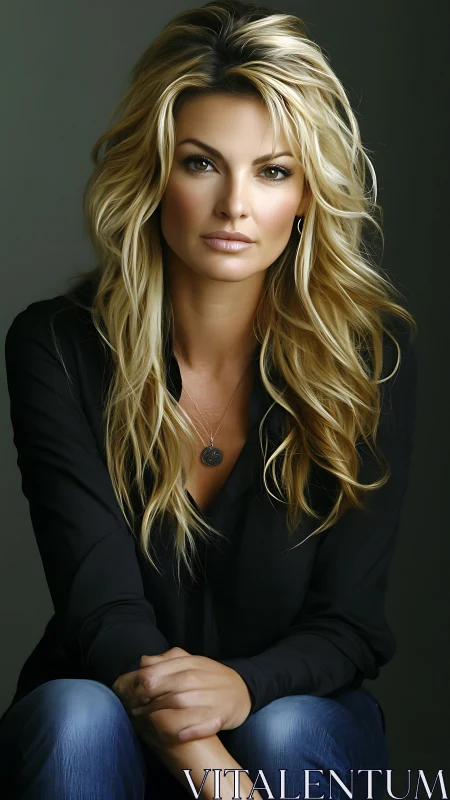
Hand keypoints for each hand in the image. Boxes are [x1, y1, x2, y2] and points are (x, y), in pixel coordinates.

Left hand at [112, 647, 252, 748]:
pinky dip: (189, 730)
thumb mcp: (191, 662)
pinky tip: (177, 736)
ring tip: (145, 724)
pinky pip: (203, 724)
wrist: (242, 689)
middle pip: (163, 691)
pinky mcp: (220, 716)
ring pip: (180, 706)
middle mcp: (198, 679)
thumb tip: (144, 662)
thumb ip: (167, 660)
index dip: (138, 686)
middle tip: (133, 712)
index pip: (155, 673)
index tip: (129, 695)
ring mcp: (210, 697)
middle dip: (145, 704)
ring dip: (159, 717)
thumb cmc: (210, 676)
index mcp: (189, 664)